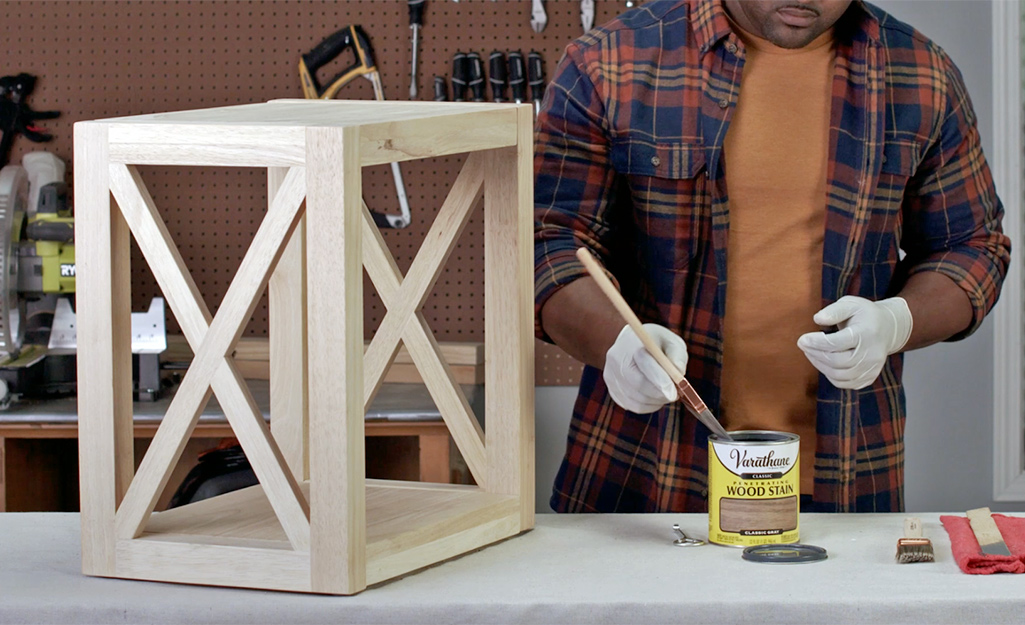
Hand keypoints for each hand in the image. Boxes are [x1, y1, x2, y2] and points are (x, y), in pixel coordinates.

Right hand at [604, 324, 688, 412]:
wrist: (631, 343)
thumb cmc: (656, 343)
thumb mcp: (672, 342)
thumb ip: (677, 357)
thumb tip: (678, 376)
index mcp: (631, 343)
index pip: (645, 365)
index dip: (660, 381)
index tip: (674, 393)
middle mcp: (616, 360)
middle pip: (638, 385)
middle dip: (660, 394)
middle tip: (675, 395)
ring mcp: (611, 376)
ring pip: (636, 399)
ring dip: (656, 400)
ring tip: (666, 392)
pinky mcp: (612, 390)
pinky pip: (632, 405)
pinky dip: (648, 405)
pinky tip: (654, 396)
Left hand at [797, 296, 912, 389]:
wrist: (888, 328)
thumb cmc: (864, 314)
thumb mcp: (851, 304)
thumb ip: (834, 310)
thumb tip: (817, 319)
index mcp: (867, 333)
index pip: (837, 343)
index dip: (816, 342)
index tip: (802, 339)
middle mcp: (872, 353)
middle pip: (837, 361)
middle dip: (816, 354)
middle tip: (803, 345)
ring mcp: (872, 368)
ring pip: (839, 375)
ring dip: (820, 365)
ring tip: (810, 353)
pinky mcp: (869, 377)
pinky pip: (844, 383)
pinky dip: (830, 375)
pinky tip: (823, 363)